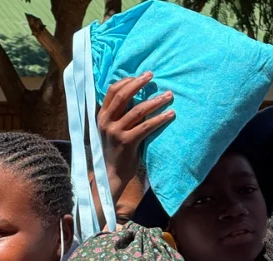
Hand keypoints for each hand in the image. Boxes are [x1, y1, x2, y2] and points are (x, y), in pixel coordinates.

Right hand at [98, 72, 174, 203]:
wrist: (112, 173)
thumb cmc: (117, 149)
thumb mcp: (113, 129)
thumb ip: (120, 114)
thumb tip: (137, 95)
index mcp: (102, 115)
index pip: (113, 91)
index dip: (128, 80)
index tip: (142, 75)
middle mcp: (106, 121)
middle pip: (123, 95)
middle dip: (139, 83)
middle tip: (153, 76)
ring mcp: (116, 132)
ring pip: (138, 110)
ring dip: (155, 101)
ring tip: (169, 96)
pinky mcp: (127, 142)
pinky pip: (146, 126)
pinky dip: (159, 119)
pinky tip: (170, 115)